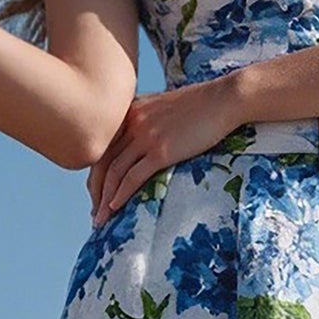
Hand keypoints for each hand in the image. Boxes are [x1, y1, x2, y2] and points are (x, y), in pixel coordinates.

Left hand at [88, 76, 243, 225]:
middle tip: (94, 211)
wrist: (224, 99)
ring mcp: (145, 136)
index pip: (104, 145)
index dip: (96, 172)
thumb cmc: (202, 105)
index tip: (96, 192)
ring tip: (102, 219)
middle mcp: (132, 122)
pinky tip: (115, 208)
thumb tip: (146, 143)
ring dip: (105, 199)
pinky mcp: (161, 150)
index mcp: (131, 110)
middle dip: (95, 190)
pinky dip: (121, 195)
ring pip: (114, 172)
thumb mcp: (166, 108)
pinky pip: (133, 177)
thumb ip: (150, 121)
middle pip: (103, 161)